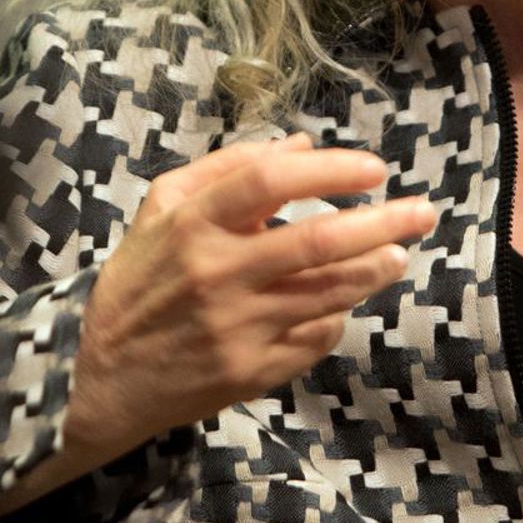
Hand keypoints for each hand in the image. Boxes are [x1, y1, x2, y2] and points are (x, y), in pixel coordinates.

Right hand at [67, 133, 438, 460]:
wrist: (99, 377)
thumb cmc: (138, 282)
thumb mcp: (162, 209)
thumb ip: (227, 169)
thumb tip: (301, 145)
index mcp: (191, 225)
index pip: (270, 182)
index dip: (330, 170)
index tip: (374, 169)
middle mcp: (215, 275)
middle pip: (317, 241)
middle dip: (383, 222)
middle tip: (423, 211)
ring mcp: (236, 328)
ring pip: (329, 292)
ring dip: (376, 269)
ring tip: (400, 252)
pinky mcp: (250, 372)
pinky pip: (315, 338)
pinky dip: (337, 316)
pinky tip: (345, 302)